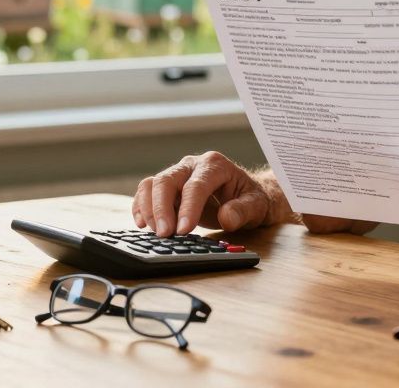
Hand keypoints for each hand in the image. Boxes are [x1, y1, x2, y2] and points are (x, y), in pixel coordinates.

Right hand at [133, 152, 273, 236]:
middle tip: (164, 234)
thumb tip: (226, 218)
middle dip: (161, 208)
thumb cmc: (252, 198)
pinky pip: (147, 191)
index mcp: (215, 165)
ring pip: (153, 184)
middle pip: (167, 180)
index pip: (196, 185)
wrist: (247, 195)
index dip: (187, 207)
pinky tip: (142, 224)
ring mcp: (178, 174)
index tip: (183, 230)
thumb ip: (243, 211)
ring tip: (155, 232)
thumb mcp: (256, 206)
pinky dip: (141, 207)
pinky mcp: (169, 187)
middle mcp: (192, 165)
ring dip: (149, 208)